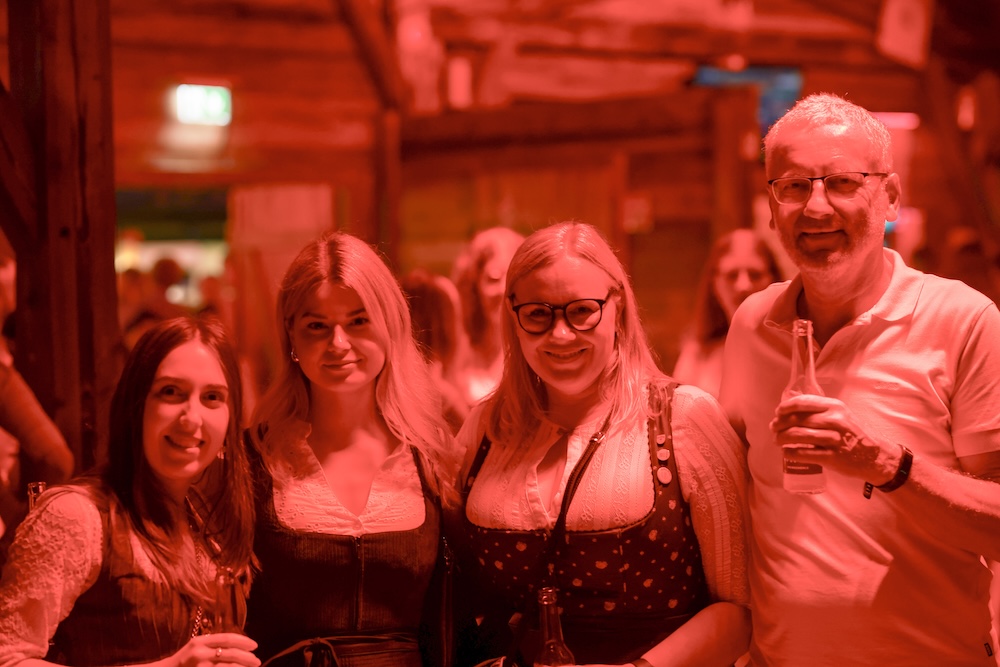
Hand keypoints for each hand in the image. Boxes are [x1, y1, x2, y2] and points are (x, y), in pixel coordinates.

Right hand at [169, 633, 260, 666]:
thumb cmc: (186, 660)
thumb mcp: (196, 646)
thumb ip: (214, 643)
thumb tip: (240, 644)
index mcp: (200, 641)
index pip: (227, 639)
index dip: (243, 641)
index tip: (255, 646)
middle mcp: (199, 653)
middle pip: (230, 654)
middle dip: (247, 658)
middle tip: (257, 661)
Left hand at [770, 394, 900, 483]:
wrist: (874, 455)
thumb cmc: (852, 433)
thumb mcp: (840, 414)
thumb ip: (819, 410)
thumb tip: (788, 410)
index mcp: (835, 407)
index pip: (803, 402)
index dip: (785, 407)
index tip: (777, 413)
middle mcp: (834, 420)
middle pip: (796, 420)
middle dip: (779, 424)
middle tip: (773, 429)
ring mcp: (833, 440)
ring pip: (797, 436)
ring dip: (781, 439)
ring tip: (777, 441)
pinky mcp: (832, 458)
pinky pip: (804, 454)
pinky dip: (790, 453)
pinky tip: (786, 453)